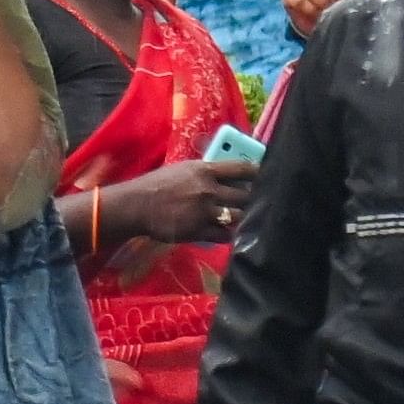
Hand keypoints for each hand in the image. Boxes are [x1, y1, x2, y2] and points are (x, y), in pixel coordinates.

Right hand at [113, 160, 260, 245]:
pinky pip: (225, 234)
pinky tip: (232, 231)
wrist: (137, 205)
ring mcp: (205, 212)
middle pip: (245, 194)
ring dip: (245, 216)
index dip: (258, 172)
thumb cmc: (158, 184)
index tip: (266, 175)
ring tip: (249, 217)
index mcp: (205, 170)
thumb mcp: (183, 169)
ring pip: (238, 216)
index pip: (242, 168)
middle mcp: (209, 190)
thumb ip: (206, 172)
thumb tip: (227, 174)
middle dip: (254, 197)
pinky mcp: (199, 231)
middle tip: (260, 199)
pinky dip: (230, 233)